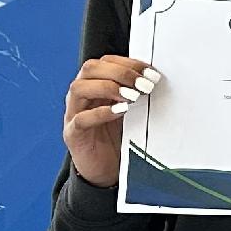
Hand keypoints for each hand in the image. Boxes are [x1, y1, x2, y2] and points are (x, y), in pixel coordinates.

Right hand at [63, 56, 161, 188]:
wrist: (106, 168)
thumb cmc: (120, 135)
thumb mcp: (132, 109)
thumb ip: (138, 92)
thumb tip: (158, 77)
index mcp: (95, 85)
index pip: (105, 61)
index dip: (128, 63)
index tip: (150, 72)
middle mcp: (81, 96)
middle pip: (90, 69)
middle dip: (120, 72)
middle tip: (144, 85)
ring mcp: (73, 114)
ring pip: (79, 88)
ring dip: (109, 87)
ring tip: (133, 97)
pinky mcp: (73, 134)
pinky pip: (81, 119)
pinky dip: (101, 112)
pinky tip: (121, 111)